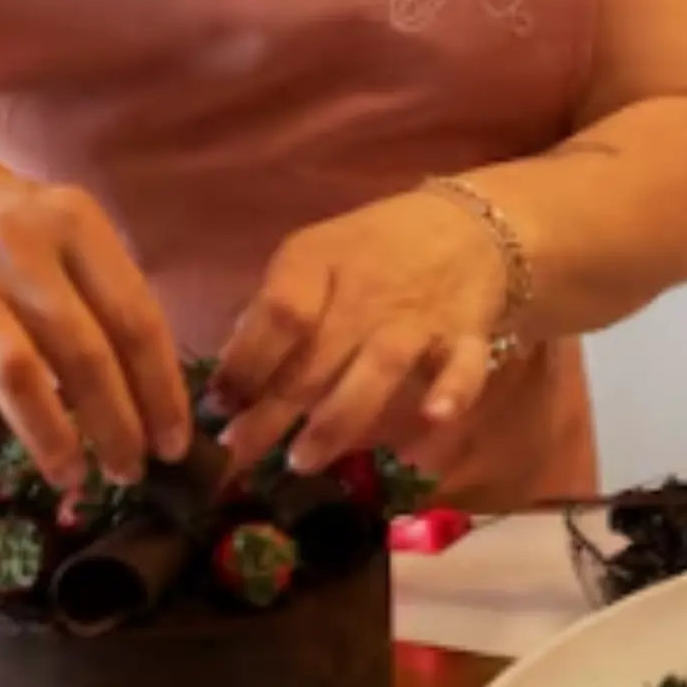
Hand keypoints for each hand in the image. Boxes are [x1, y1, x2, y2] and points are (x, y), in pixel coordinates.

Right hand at [0, 142, 190, 500]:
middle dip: (117, 428)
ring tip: (72, 479)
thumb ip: (99, 289)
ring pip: (15, 375)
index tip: (174, 443)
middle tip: (131, 472)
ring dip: (51, 439)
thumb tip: (152, 392)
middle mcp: (14, 247)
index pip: (136, 320)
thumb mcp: (54, 223)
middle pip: (84, 354)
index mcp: (70, 223)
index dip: (162, 392)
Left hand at [209, 189, 509, 475]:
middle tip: (237, 454)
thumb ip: (275, 310)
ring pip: (377, 369)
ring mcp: (418, 317)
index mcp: (320, 261)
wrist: (469, 226)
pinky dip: (452, 391)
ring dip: (337, 419)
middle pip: (315, 357)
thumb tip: (230, 370)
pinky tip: (432, 418)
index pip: (278, 313)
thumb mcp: (314, 257)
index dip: (245, 361)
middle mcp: (367, 291)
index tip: (217, 404)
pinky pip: (463, 367)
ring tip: (301, 461)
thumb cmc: (374, 250)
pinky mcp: (466, 337)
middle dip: (271, 412)